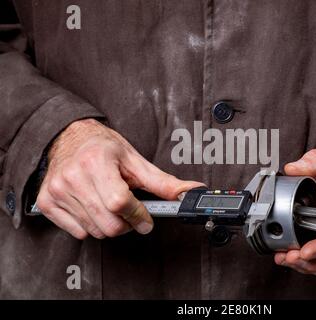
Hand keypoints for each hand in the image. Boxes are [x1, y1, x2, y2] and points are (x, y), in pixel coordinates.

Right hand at [36, 119, 203, 239]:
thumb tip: (190, 192)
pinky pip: (77, 232)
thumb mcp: (135, 161)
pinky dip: (91, 226)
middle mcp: (74, 177)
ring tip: (111, 205)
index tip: (146, 219)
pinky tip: (94, 207)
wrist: (69, 137)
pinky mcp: (47, 202)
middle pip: (108, 225)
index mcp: (97, 163)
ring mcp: (58, 191)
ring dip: (110, 225)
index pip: (120, 203)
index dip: (138, 215)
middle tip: (131, 212)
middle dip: (127, 224)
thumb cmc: (104, 148)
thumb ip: (163, 182)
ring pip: (94, 231)